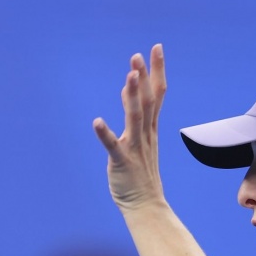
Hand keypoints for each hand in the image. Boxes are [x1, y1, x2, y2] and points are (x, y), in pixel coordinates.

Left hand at [93, 44, 167, 212]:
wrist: (147, 206)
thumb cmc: (141, 173)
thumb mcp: (139, 138)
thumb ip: (134, 112)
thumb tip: (129, 87)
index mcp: (150, 129)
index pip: (158, 95)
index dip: (157, 71)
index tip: (156, 49)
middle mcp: (145, 135)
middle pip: (149, 101)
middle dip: (146, 77)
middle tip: (139, 54)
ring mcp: (136, 148)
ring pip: (136, 118)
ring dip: (133, 97)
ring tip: (130, 76)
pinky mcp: (123, 162)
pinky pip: (114, 147)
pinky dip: (106, 135)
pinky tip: (97, 122)